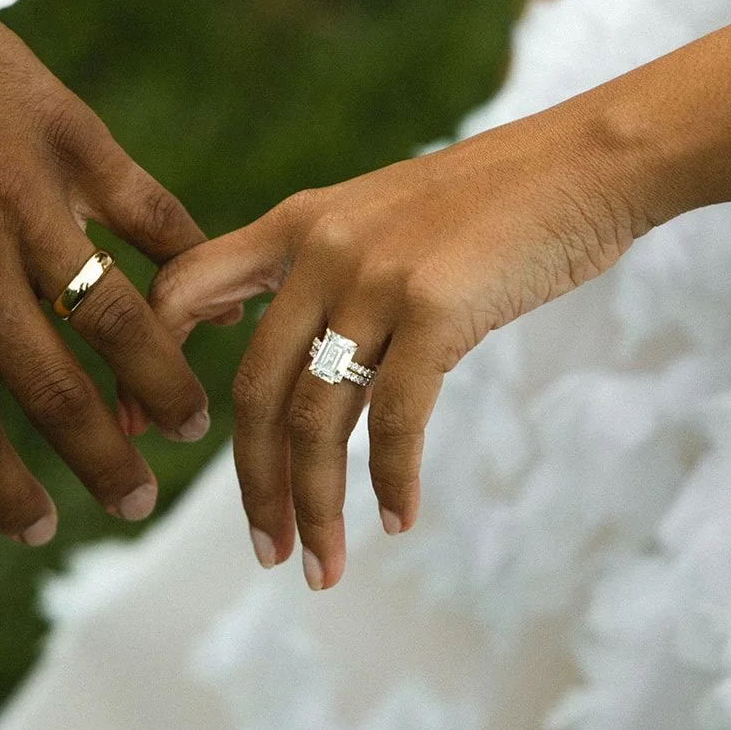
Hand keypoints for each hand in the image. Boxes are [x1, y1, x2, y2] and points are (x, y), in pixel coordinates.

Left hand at [0, 17, 211, 542]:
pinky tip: (220, 311)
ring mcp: (32, 201)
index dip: (5, 497)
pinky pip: (151, 215)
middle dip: (104, 464)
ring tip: (192, 427)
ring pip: (122, 317)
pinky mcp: (74, 143)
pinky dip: (192, 266)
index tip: (40, 532)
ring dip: (165, 384)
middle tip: (137, 502)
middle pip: (57, 394)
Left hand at [151, 99, 641, 588]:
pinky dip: (389, 480)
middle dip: (252, 483)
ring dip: (315, 506)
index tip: (142, 430)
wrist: (587, 161)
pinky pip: (393, 418)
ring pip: (314, 418)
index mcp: (297, 223)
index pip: (184, 290)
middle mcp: (321, 248)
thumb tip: (297, 357)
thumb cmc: (493, 203)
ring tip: (320, 568)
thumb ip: (327, 271)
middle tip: (265, 549)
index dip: (152, 364)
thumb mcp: (382, 219)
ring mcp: (375, 276)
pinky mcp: (435, 306)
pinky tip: (397, 518)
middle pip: (253, 389)